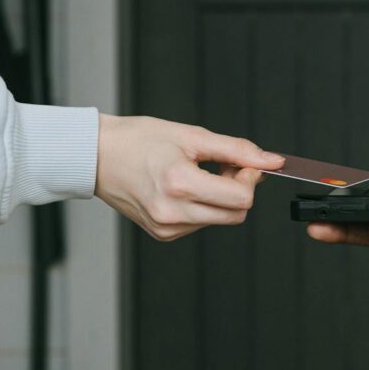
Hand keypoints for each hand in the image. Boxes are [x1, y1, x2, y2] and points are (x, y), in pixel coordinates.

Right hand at [95, 115, 283, 240]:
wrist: (97, 156)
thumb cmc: (137, 140)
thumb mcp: (191, 135)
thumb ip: (236, 150)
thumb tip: (271, 161)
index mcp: (180, 184)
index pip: (242, 199)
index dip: (250, 179)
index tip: (243, 164)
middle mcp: (173, 212)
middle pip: (236, 214)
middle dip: (238, 190)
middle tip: (222, 167)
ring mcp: (167, 227)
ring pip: (220, 219)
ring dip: (220, 198)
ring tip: (198, 174)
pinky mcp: (163, 234)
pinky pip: (200, 224)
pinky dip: (202, 206)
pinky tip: (184, 188)